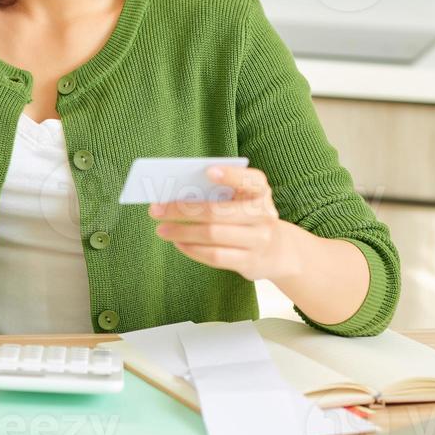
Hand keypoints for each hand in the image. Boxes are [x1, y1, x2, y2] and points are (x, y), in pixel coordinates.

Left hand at [150, 166, 304, 280]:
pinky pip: (215, 256)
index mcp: (261, 191)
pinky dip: (192, 249)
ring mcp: (258, 240)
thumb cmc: (249, 216)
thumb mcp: (243, 199)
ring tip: (161, 229)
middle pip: (218, 211)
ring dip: (182, 232)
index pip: (250, 180)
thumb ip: (219, 193)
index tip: (208, 171)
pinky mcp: (249, 262)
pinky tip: (178, 243)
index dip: (230, 175)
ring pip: (213, 235)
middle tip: (156, 209)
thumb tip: (176, 193)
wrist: (278, 250)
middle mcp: (263, 214)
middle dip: (182, 210)